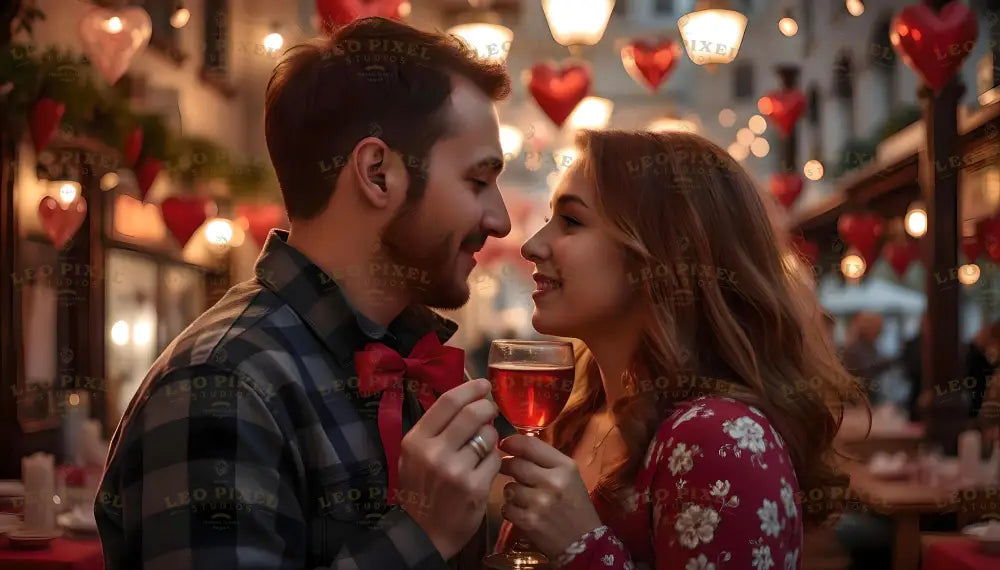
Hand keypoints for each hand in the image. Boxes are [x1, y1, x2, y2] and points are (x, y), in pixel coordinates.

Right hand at [399, 378, 500, 559]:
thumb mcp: (414, 455)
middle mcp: (434, 453)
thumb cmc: (421, 489)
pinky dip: (494, 460)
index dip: (470, 388)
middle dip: (488, 407)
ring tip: (483, 446)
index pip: (448, 402)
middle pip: (473, 413)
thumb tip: (465, 398)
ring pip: (488, 436)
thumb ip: (435, 428)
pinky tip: (484, 468)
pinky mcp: (475, 487)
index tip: (483, 385)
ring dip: (491, 436)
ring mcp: (455, 471)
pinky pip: (495, 459)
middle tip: (491, 410)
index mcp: (416, 440)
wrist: (424, 532)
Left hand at [498, 434, 601, 558]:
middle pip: (515, 464)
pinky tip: (522, 513)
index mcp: (565, 466)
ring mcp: (540, 502)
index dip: (512, 442)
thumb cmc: (575, 505)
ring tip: (522, 497)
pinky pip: (506, 508)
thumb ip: (546, 460)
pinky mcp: (529, 521)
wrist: (585, 542)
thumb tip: (516, 446)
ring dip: (511, 492)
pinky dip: (510, 511)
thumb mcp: (569, 476)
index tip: (505, 444)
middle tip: (507, 469)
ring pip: (508, 487)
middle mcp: (553, 481)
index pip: (530, 445)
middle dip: (507, 466)